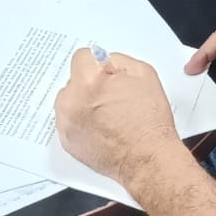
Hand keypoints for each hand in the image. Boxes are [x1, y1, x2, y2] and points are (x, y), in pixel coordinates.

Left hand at [55, 50, 181, 189]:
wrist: (148, 158)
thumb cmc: (149, 121)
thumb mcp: (143, 73)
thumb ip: (117, 60)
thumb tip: (103, 60)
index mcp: (87, 81)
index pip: (81, 57)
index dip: (98, 65)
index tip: (106, 75)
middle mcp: (70, 101)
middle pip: (74, 80)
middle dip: (89, 85)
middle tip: (111, 98)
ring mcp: (66, 124)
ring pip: (69, 101)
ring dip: (82, 104)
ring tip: (107, 116)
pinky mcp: (66, 142)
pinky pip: (68, 122)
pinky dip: (81, 123)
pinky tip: (101, 129)